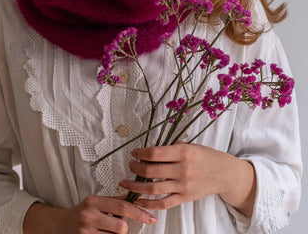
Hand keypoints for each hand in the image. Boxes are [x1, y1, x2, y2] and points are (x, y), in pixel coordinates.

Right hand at [24, 195, 157, 233]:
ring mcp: (84, 230)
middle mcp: (88, 214)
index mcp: (94, 201)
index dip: (139, 212)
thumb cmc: (81, 213)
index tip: (151, 218)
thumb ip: (114, 201)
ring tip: (104, 230)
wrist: (59, 225)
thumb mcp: (96, 202)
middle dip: (123, 229)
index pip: (122, 205)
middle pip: (120, 226)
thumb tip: (136, 199)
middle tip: (115, 226)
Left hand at [118, 143, 255, 215]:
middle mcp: (183, 169)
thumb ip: (171, 148)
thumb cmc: (205, 156)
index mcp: (183, 152)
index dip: (140, 153)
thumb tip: (149, 152)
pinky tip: (137, 200)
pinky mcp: (184, 198)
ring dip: (135, 186)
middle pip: (151, 171)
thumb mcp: (190, 146)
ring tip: (125, 183)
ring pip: (153, 189)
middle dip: (135, 168)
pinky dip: (148, 204)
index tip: (134, 153)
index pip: (155, 153)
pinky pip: (163, 203)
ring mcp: (183, 186)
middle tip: (131, 165)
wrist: (224, 173)